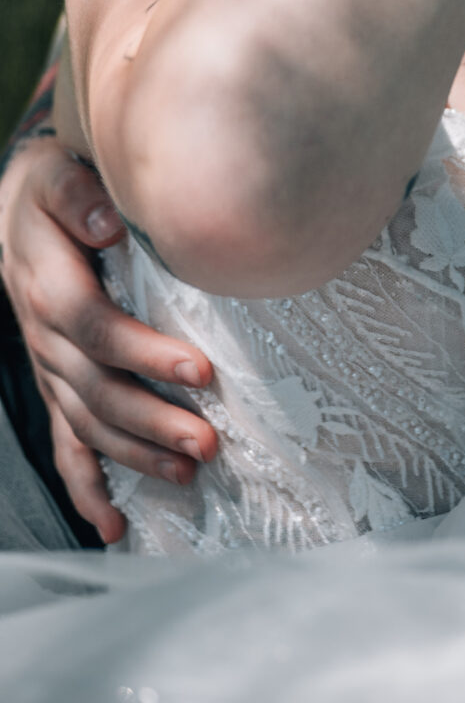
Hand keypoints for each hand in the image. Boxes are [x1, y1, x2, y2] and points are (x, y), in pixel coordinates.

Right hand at [0, 137, 215, 541]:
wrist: (15, 213)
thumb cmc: (51, 190)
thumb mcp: (57, 175)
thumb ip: (80, 196)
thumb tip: (109, 223)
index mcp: (51, 289)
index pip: (98, 330)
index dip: (145, 354)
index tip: (200, 369)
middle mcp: (47, 340)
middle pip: (98, 391)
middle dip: (154, 421)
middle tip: (208, 442)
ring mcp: (51, 370)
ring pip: (89, 424)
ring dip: (136, 454)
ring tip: (189, 471)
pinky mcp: (57, 386)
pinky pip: (66, 445)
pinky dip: (87, 488)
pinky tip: (113, 526)